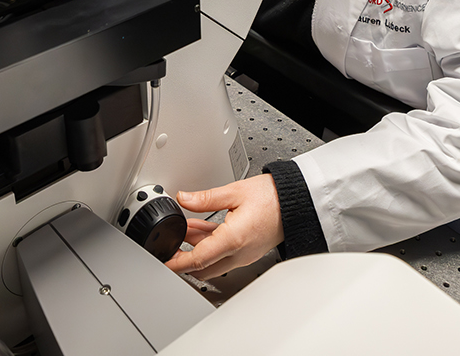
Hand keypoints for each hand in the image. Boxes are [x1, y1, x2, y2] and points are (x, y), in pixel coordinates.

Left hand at [163, 174, 282, 279]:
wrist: (296, 202)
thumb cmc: (273, 197)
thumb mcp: (234, 191)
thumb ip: (205, 198)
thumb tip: (184, 198)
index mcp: (233, 239)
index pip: (197, 260)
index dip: (176, 263)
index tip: (163, 262)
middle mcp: (239, 253)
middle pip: (203, 268)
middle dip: (183, 259)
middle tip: (169, 246)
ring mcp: (245, 255)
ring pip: (213, 262)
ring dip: (196, 250)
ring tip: (184, 231)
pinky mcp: (249, 251)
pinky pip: (224, 255)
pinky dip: (210, 246)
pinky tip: (202, 231)